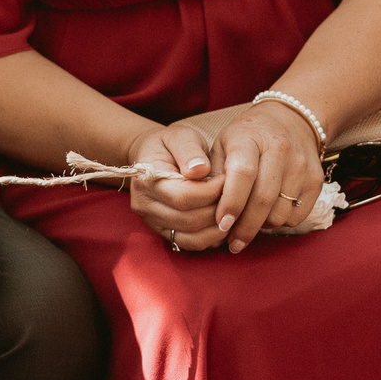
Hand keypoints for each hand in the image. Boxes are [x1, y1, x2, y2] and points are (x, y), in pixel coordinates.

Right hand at [126, 121, 224, 250]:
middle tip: (236, 196)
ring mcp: (152, 222)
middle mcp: (144, 205)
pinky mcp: (163, 232)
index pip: (184, 197)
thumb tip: (200, 169)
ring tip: (232, 210)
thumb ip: (190, 150)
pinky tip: (223, 222)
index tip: (229, 180)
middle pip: (189, 220)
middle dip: (218, 210)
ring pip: (190, 237)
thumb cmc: (170, 144)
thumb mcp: (180, 136)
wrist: (151, 155)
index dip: (212, 192)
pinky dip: (210, 238)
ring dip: (217, 228)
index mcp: (147, 179)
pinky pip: (189, 243)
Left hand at [205, 100, 326, 252]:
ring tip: (250, 221)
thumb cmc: (248, 137)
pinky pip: (297, 216)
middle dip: (245, 228)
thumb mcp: (222, 145)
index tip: (221, 224)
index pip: (242, 174)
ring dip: (262, 226)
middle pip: (263, 199)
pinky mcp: (315, 179)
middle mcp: (279, 149)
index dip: (231, 203)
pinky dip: (280, 222)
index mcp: (249, 137)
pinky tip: (269, 213)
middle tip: (232, 243)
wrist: (291, 119)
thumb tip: (203, 212)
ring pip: (280, 213)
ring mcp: (301, 164)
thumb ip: (212, 175)